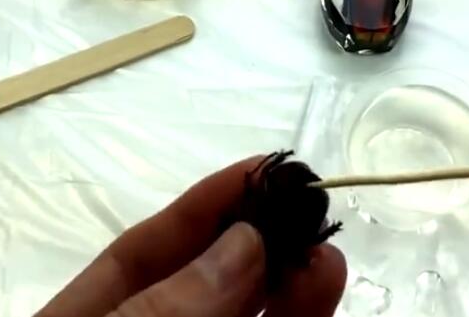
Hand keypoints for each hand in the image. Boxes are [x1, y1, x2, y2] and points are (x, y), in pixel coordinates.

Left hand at [35, 157, 346, 316]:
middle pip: (206, 279)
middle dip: (256, 236)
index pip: (142, 252)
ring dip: (290, 276)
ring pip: (248, 313)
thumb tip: (243, 244)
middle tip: (305, 198)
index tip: (258, 166)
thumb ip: (164, 307)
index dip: (200, 205)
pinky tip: (323, 281)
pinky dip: (301, 316)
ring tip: (326, 243)